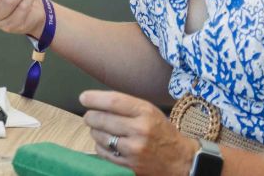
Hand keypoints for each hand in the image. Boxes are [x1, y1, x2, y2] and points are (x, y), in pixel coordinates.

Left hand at [80, 90, 196, 175]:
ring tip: (101, 130)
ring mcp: (133, 149)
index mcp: (145, 112)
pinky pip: (103, 152)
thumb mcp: (150, 112)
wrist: (180, 160)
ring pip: (99, 136)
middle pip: (101, 119)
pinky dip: (101, 146)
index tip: (84, 98)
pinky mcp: (129, 165)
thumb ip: (126, 106)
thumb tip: (96, 101)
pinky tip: (108, 143)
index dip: (94, 99)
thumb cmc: (162, 132)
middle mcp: (139, 130)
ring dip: (95, 131)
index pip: (113, 101)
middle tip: (90, 116)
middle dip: (90, 116)